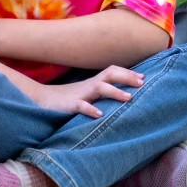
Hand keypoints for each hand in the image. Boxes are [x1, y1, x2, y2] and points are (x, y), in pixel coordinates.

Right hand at [29, 66, 144, 118]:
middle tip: (142, 83)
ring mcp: (80, 94)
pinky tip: (100, 115)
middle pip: (110, 74)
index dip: (127, 73)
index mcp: (93, 82)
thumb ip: (100, 93)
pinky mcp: (70, 105)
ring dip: (115, 92)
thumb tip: (121, 96)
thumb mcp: (86, 94)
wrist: (42, 100)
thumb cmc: (68, 99)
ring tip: (129, 98)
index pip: (112, 71)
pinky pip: (82, 106)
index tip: (144, 77)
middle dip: (126, 77)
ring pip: (99, 88)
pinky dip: (91, 109)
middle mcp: (89, 85)